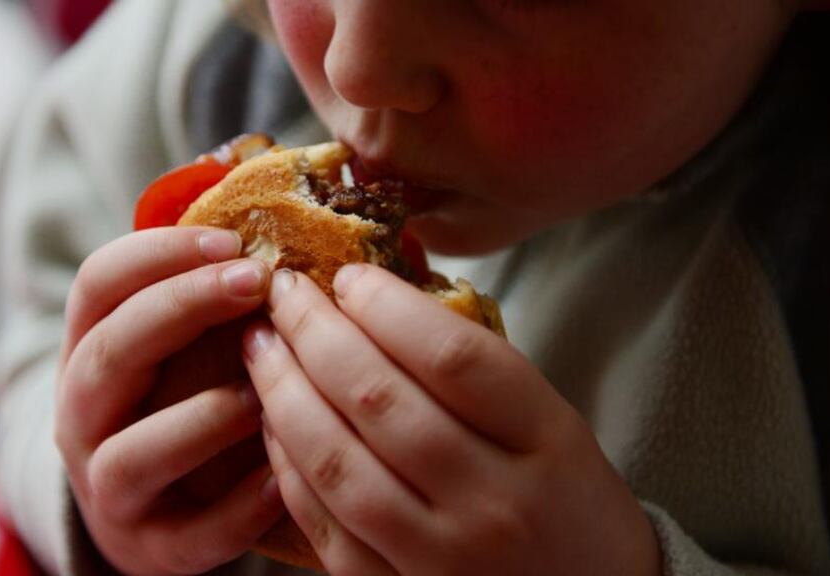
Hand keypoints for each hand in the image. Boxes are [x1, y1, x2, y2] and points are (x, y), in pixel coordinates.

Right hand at [56, 226, 283, 574]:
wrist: (149, 508)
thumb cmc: (178, 397)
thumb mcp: (179, 334)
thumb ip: (208, 269)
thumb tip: (254, 161)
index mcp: (90, 348)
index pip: (98, 284)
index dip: (158, 253)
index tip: (232, 237)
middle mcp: (83, 415)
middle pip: (111, 353)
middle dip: (182, 308)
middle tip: (256, 281)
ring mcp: (108, 486)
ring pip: (134, 453)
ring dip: (202, 417)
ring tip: (266, 392)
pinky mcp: (152, 546)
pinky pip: (191, 533)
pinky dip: (240, 507)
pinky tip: (288, 475)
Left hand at [242, 265, 661, 575]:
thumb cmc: (567, 501)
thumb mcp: (552, 424)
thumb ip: (477, 368)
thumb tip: (378, 296)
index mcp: (546, 442)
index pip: (451, 356)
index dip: (385, 306)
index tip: (349, 277)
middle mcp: (493, 503)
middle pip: (379, 400)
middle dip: (315, 333)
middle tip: (285, 292)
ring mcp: (443, 558)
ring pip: (338, 464)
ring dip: (283, 394)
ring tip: (262, 346)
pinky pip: (325, 526)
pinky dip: (288, 467)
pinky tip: (273, 421)